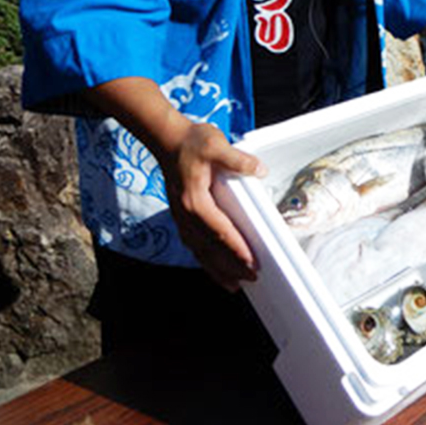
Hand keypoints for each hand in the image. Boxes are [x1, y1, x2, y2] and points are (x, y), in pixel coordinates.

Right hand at [159, 121, 267, 290]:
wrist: (166, 139)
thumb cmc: (191, 141)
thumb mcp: (216, 144)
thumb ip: (237, 159)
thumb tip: (259, 170)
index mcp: (194, 200)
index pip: (219, 230)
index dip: (236, 247)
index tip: (251, 262)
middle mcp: (185, 214)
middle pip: (209, 247)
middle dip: (230, 265)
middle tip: (252, 278)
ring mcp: (182, 217)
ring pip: (200, 251)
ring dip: (217, 269)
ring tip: (235, 285)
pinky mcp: (183, 216)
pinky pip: (194, 244)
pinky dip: (206, 260)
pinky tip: (216, 269)